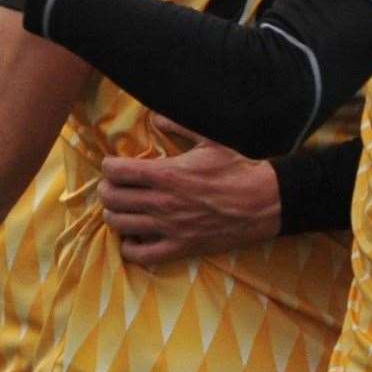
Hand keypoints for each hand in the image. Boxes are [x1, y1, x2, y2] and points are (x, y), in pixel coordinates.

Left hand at [100, 116, 279, 265]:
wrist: (263, 202)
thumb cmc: (236, 169)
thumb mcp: (208, 140)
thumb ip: (177, 125)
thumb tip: (154, 117)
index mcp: (166, 173)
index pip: (115, 171)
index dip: (109, 167)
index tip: (115, 166)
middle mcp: (162, 202)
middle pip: (111, 198)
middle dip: (107, 190)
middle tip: (115, 187)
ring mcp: (169, 227)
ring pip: (119, 225)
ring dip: (114, 216)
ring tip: (122, 210)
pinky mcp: (180, 248)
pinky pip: (140, 255)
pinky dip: (130, 247)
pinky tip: (135, 236)